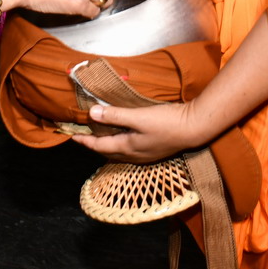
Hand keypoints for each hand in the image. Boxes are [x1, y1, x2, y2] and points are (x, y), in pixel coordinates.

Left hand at [71, 102, 202, 163]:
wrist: (194, 128)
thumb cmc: (167, 122)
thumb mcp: (138, 116)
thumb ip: (115, 115)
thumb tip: (91, 113)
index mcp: (128, 147)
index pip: (100, 146)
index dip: (85, 141)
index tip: (73, 136)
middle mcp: (135, 155)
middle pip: (108, 152)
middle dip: (94, 146)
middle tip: (83, 138)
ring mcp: (146, 154)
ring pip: (119, 153)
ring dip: (107, 146)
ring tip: (100, 138)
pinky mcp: (154, 150)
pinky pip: (130, 151)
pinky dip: (120, 146)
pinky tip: (124, 138)